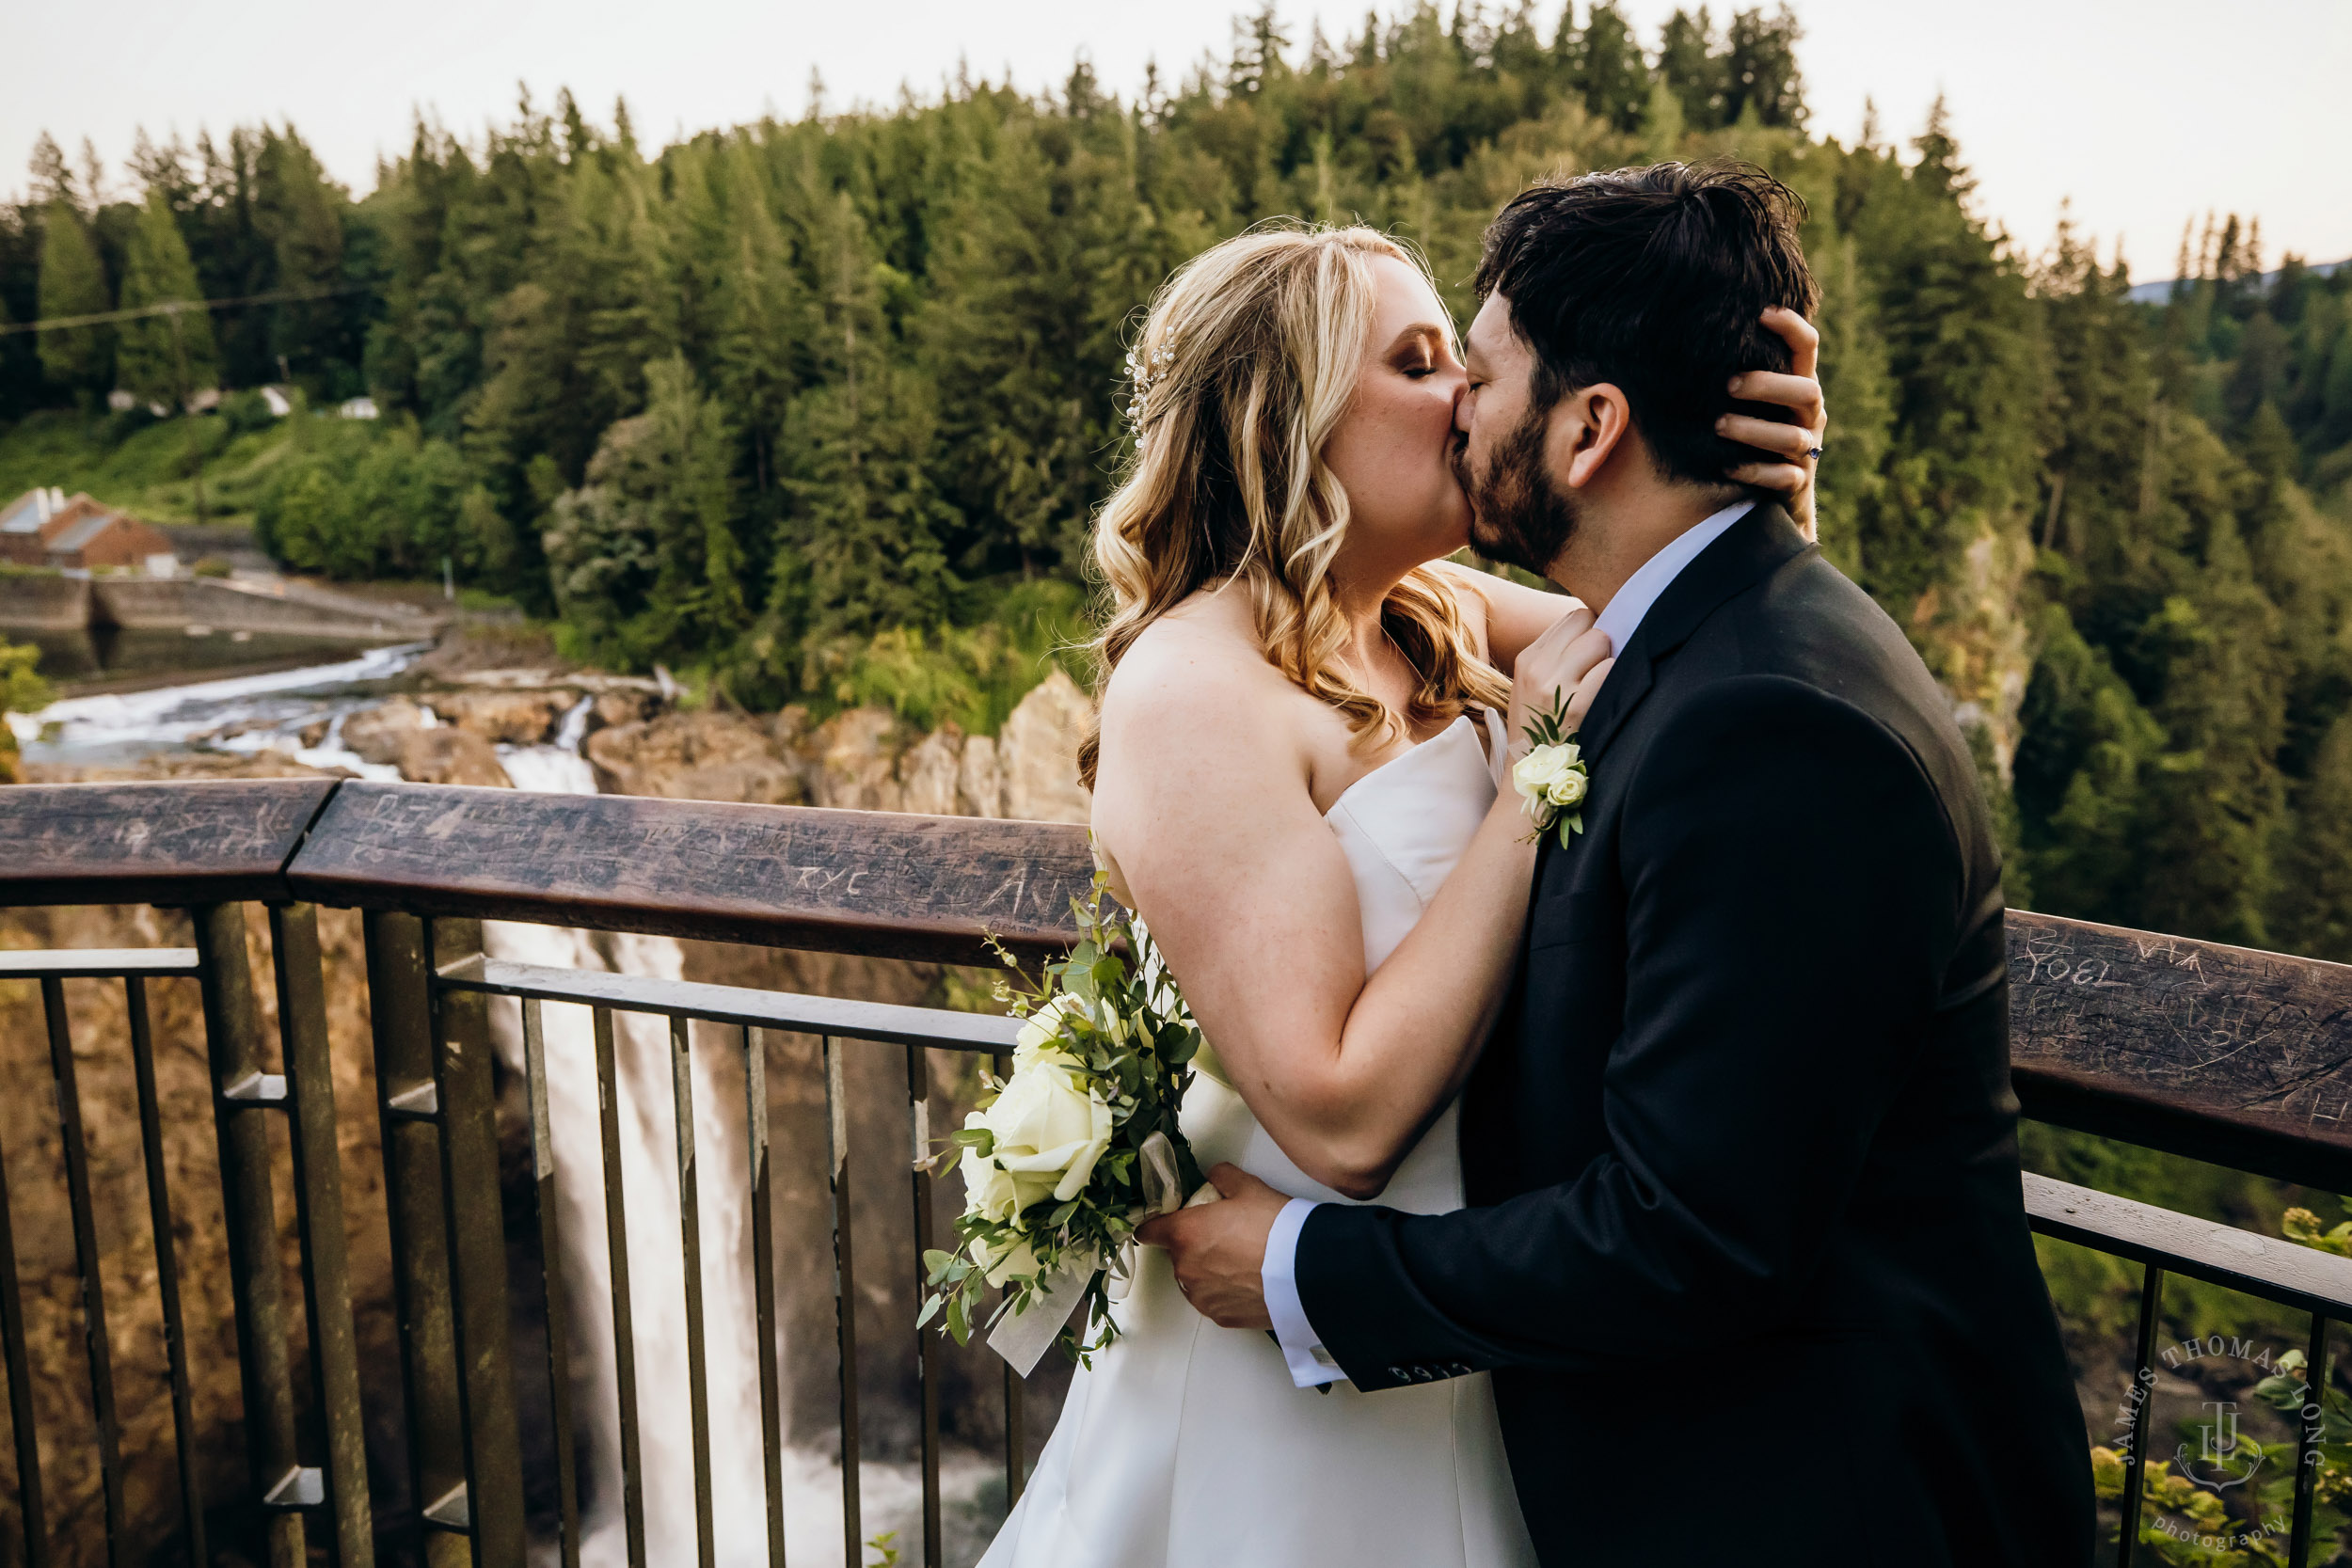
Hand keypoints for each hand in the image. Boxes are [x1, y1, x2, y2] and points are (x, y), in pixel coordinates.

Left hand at [1134, 1163, 1286, 1328]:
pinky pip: (1213, 1300)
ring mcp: (1202, 1297)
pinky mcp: (1221, 1317)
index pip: (1150, 1232)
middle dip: (1194, 1246)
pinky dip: (1224, 1293)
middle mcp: (1185, 1269)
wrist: (1306, 1271)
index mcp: (1185, 1234)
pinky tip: (1247, 1280)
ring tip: (1241, 1261)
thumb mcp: (1249, 1187)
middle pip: (1178, 1255)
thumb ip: (1222, 1176)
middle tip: (1224, 1236)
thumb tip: (1215, 1176)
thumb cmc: (1275, 1228)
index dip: (1155, 1226)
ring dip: (1207, 1271)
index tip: (1160, 1226)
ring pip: (1194, 1280)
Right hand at [1505, 603, 1612, 744]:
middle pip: (1587, 622)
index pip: (1572, 618)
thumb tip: (1600, 628)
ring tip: (1600, 685)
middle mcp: (1537, 667)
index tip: (1593, 654)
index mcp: (1527, 658)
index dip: (1589, 631)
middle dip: (1601, 642)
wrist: (1530, 774)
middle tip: (1598, 670)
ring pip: (1599, 640)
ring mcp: (1554, 686)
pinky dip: (1615, 679)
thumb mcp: (1533, 685)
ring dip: (1608, 659)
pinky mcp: (1574, 706)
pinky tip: (1605, 698)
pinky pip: (1609, 669)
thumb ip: (1557, 655)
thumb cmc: (1541, 728)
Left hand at [1719, 306, 1826, 537]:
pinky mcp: (1796, 485)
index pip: (1807, 348)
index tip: (1762, 312)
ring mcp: (1806, 452)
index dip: (1792, 327)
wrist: (1771, 499)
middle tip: (1728, 384)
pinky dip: (1755, 471)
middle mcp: (1809, 416)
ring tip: (1718, 426)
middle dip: (1768, 385)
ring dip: (1754, 429)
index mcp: (1798, 387)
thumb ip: (1732, 373)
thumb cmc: (1748, 436)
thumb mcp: (1746, 402)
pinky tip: (1726, 466)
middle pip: (1807, 392)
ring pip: (1792, 437)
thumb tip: (1680, 334)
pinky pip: (1783, 478)